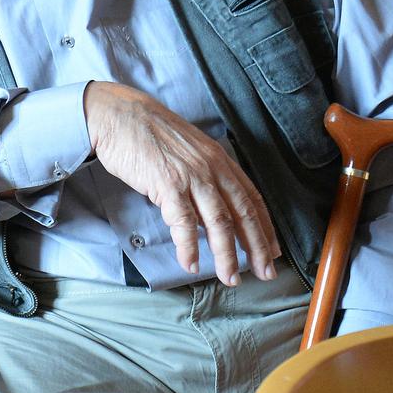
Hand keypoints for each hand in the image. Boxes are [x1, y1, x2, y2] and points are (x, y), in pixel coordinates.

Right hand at [83, 82, 279, 284]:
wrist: (119, 115)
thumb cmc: (148, 133)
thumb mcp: (188, 150)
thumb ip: (203, 175)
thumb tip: (208, 208)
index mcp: (220, 159)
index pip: (252, 198)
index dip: (265, 228)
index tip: (273, 251)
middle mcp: (212, 168)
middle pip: (243, 214)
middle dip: (257, 248)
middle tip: (265, 273)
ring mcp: (191, 176)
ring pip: (219, 223)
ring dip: (226, 255)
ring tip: (229, 277)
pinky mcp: (167, 184)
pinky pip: (184, 223)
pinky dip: (189, 247)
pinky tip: (191, 263)